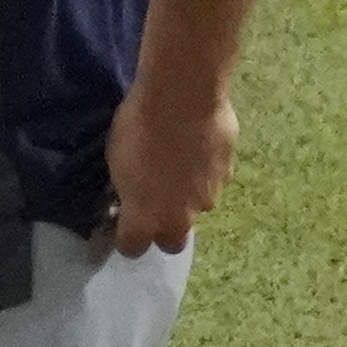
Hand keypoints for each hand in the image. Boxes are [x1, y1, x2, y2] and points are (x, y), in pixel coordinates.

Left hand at [103, 73, 235, 255]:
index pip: (132, 248)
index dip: (126, 237)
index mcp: (146, 219)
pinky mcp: (229, 174)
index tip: (122, 220)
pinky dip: (205, 170)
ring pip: (196, 208)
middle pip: (172, 243)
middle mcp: (180, 218)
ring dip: (187, 195)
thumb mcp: (117, 162)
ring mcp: (209, 198)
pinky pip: (214, 181)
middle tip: (155, 201)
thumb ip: (127, 190)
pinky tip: (198, 146)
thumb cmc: (139, 128)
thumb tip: (132, 197)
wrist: (184, 97)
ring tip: (179, 162)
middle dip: (164, 229)